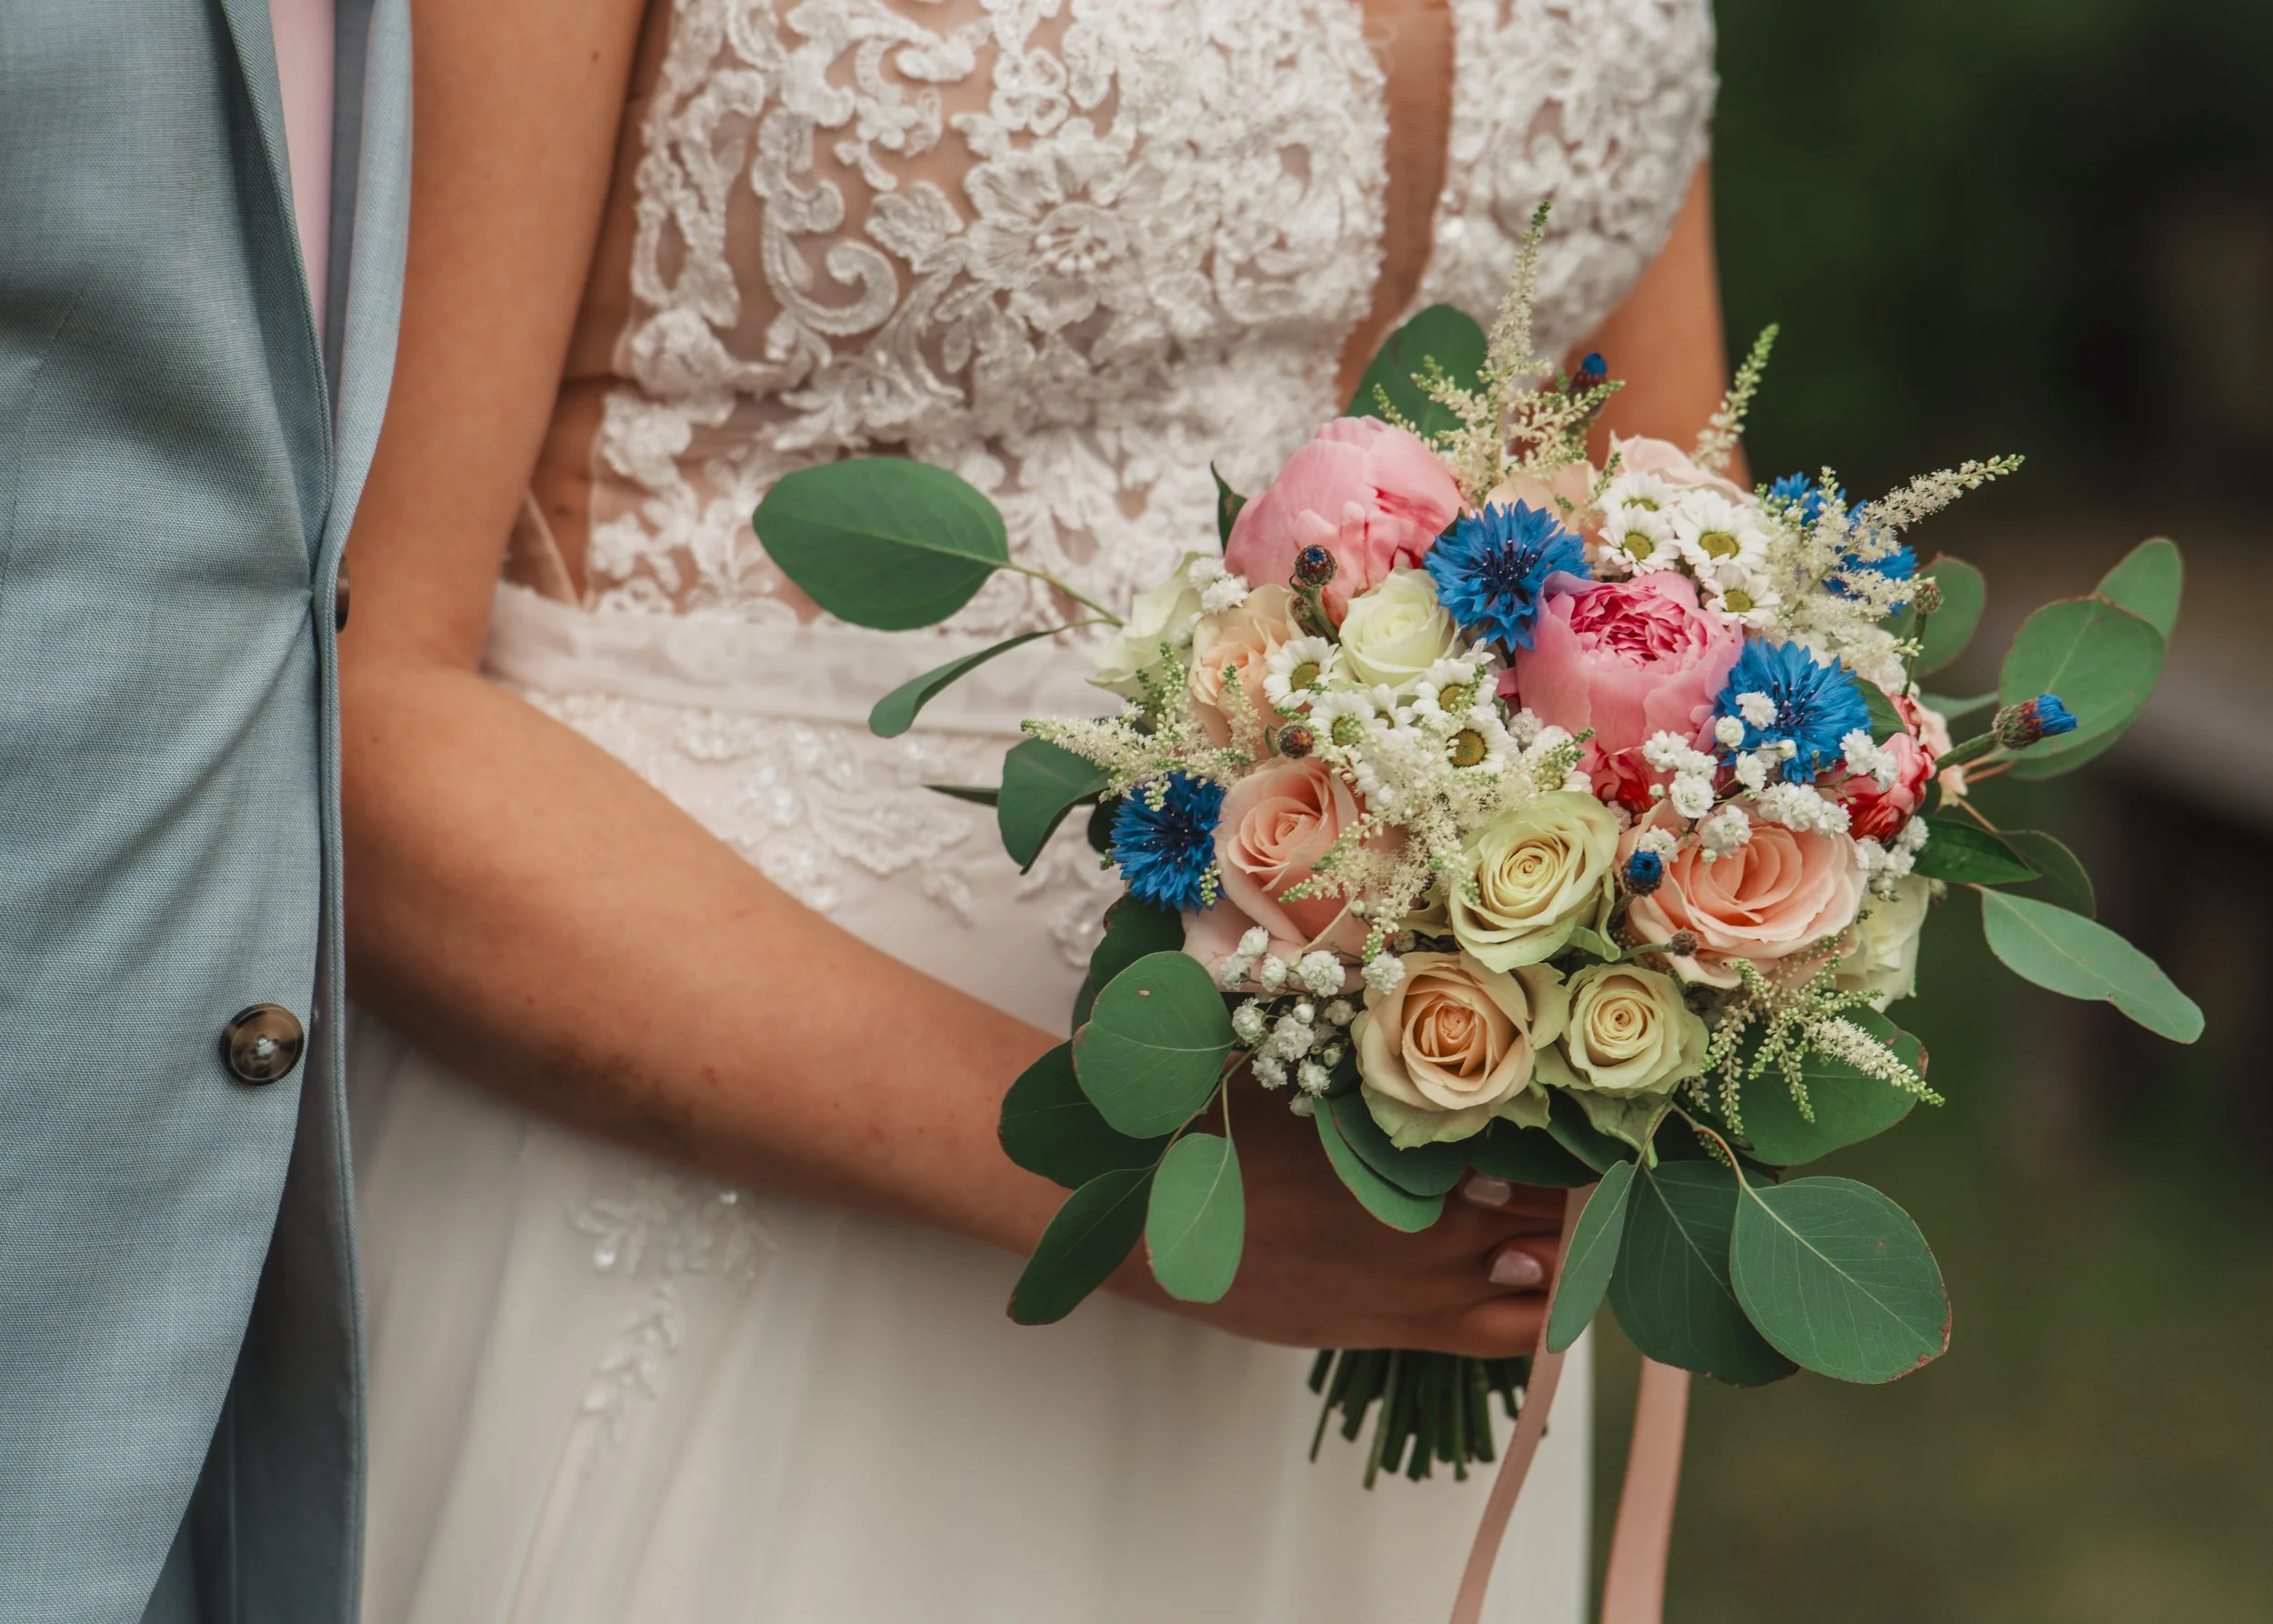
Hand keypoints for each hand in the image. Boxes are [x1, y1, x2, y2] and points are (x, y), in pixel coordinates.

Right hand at [1109, 1074, 1567, 1357]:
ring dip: (1565, 1261)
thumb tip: (1450, 1019)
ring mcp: (1414, 1290)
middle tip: (1609, 1173)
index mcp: (1419, 1154)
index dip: (1582, 1139)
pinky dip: (1529, 1314)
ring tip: (1582, 1232)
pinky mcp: (1387, 1330)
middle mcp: (1433, 1227)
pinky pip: (1490, 1337)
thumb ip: (1391, 1062)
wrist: (1151, 1219)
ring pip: (1535, 1290)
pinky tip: (1540, 1289)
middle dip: (1585, 1202)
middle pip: (1553, 1221)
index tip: (1601, 1119)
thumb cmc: (1223, 1127)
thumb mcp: (1313, 1073)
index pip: (1544, 1153)